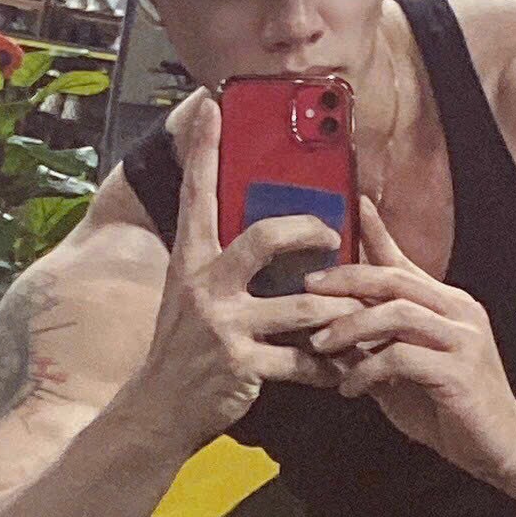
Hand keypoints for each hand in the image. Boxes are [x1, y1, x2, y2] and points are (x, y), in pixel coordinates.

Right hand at [140, 98, 361, 452]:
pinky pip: (303, 359)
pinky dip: (328, 365)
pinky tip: (341, 369)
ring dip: (338, 309)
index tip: (215, 106)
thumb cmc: (182, 348)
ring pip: (302, 304)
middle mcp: (205, 285)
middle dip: (310, 231)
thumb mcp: (188, 295)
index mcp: (191, 261)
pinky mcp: (243, 363)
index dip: (207, 149)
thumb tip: (259, 235)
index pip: (198, 194)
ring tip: (357, 311)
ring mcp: (224, 324)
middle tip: (334, 235)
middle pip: (266, 237)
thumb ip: (218, 263)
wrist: (157, 410)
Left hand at [305, 198, 515, 481]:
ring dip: (351, 327)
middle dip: (346, 279)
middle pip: (395, 279)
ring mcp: (462, 339)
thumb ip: (377, 345)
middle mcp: (459, 312)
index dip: (378, 233)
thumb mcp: (406, 370)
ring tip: (321, 345)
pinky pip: (401, 357)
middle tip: (308, 288)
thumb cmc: (451, 409)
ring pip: (396, 313)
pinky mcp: (459, 370)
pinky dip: (367, 370)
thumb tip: (331, 330)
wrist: (502, 447)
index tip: (352, 206)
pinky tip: (349, 388)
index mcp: (448, 305)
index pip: (406, 261)